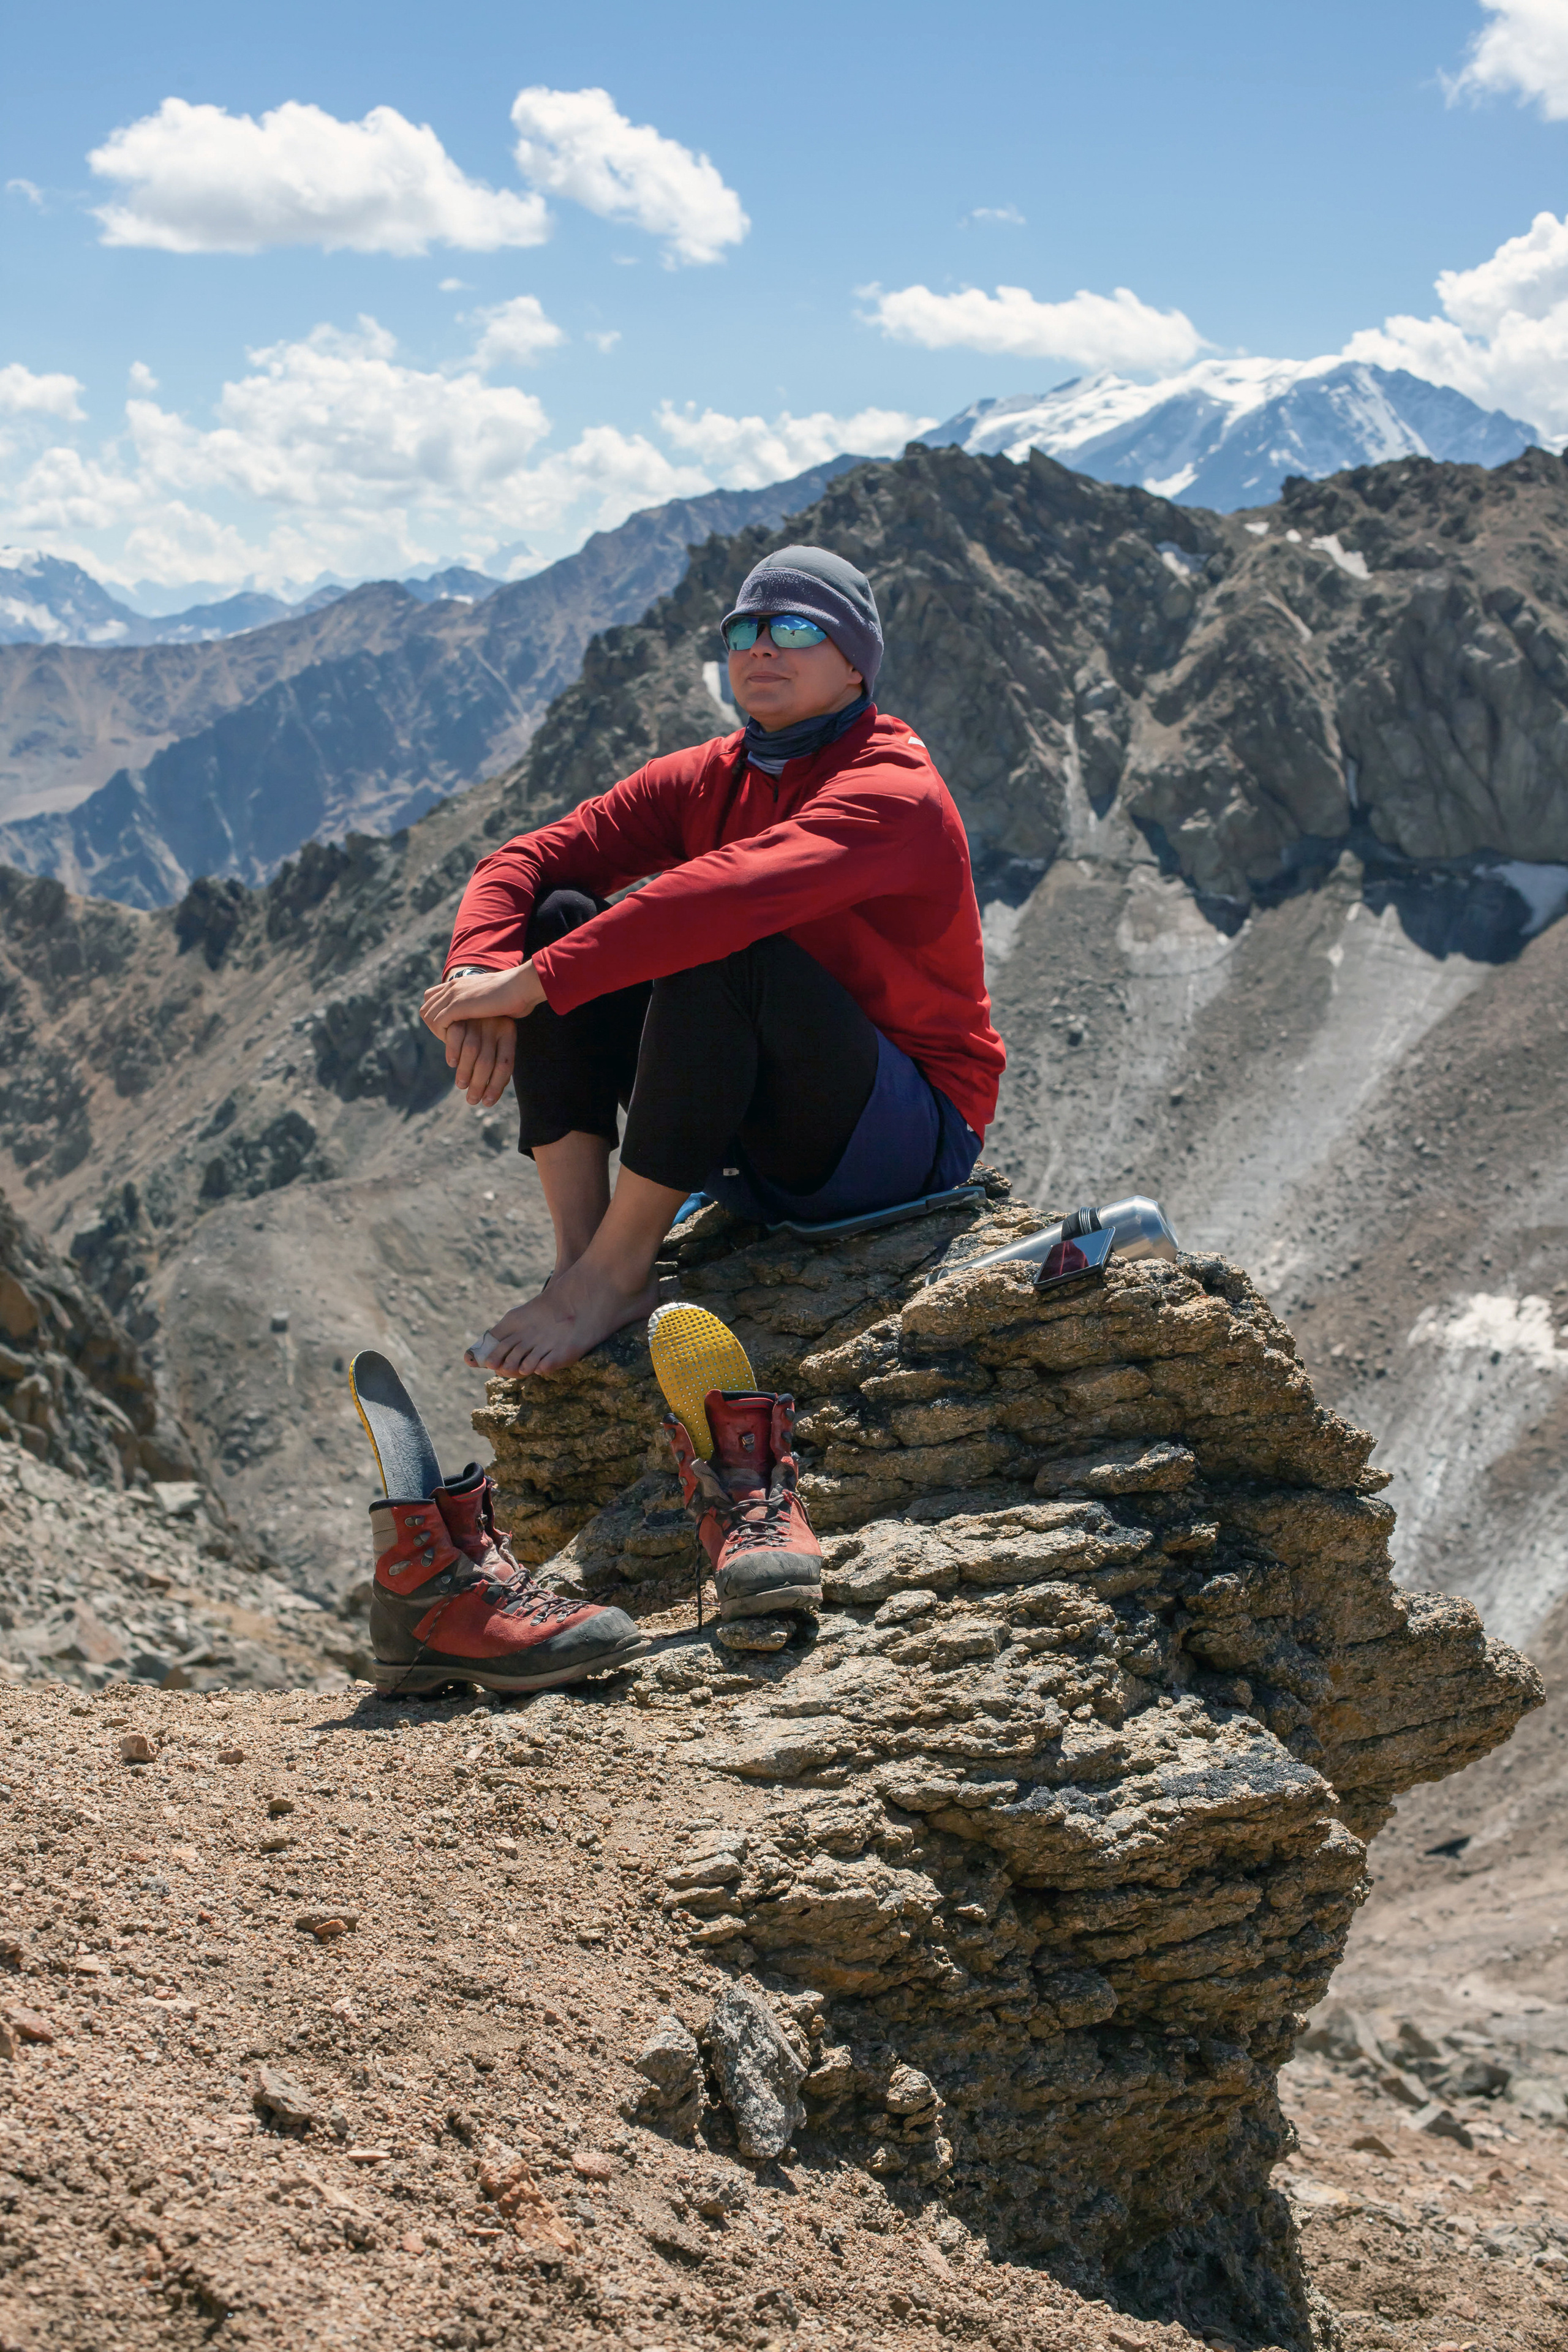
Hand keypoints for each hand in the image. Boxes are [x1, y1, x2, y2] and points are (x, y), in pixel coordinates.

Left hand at [421, 962, 543, 1036]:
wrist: (521, 987)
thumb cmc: (516, 996)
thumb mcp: (492, 999)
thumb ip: (481, 1004)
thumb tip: (486, 1013)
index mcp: (460, 983)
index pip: (431, 998)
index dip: (437, 1015)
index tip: (452, 1029)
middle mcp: (453, 986)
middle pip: (426, 1008)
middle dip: (434, 1027)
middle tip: (451, 1040)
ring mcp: (454, 994)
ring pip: (428, 1016)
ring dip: (438, 1033)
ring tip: (454, 1043)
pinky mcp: (458, 1005)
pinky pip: (437, 1022)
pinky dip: (443, 1036)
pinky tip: (458, 1042)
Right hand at [442, 1016, 515, 1107]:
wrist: (482, 992)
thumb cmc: (490, 1023)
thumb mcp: (500, 1036)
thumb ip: (497, 1059)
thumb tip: (492, 1093)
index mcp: (508, 1031)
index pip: (505, 1065)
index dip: (496, 1086)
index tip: (488, 1102)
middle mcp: (495, 1024)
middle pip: (487, 1062)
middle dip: (478, 1085)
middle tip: (472, 1100)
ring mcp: (477, 1018)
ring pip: (471, 1051)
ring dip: (464, 1072)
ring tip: (462, 1086)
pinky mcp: (460, 1013)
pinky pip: (456, 1036)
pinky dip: (453, 1052)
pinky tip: (452, 1064)